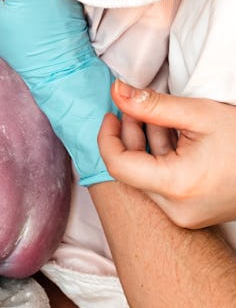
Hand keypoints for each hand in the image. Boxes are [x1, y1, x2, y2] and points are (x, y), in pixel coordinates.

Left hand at [99, 81, 235, 227]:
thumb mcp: (199, 113)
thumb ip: (152, 105)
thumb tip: (116, 92)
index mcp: (176, 187)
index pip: (118, 166)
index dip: (108, 137)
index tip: (112, 112)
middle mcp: (177, 210)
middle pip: (132, 171)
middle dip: (129, 134)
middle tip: (134, 104)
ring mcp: (186, 216)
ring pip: (147, 177)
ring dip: (146, 144)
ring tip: (155, 114)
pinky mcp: (193, 214)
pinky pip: (164, 185)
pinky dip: (162, 158)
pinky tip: (172, 133)